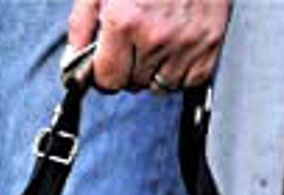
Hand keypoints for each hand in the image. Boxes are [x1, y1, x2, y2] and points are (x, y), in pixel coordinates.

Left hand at [67, 0, 230, 92]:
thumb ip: (82, 22)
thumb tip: (73, 59)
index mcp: (125, 20)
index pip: (107, 80)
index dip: (104, 71)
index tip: (107, 62)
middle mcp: (155, 37)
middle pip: (133, 84)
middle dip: (129, 68)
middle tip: (134, 41)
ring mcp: (186, 44)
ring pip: (160, 85)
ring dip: (155, 70)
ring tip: (156, 39)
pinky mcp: (209, 45)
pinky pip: (189, 80)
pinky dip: (181, 69)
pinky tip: (175, 44)